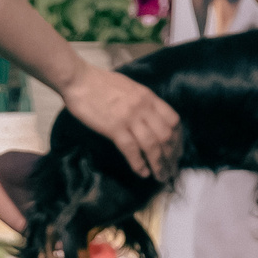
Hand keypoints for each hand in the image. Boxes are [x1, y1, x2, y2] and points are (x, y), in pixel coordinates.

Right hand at [59, 67, 180, 181]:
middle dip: (171, 156)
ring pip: (152, 145)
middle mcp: (143, 107)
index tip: (177, 153)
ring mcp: (129, 117)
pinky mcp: (114, 127)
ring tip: (160, 177)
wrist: (79, 80)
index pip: (173, 120)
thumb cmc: (100, 83)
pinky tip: (142, 173)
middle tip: (171, 171)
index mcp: (148, 97)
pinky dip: (139, 163)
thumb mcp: (130, 89)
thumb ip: (143, 102)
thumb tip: (151, 119)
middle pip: (166, 136)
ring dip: (159, 164)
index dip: (178, 139)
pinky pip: (131, 149)